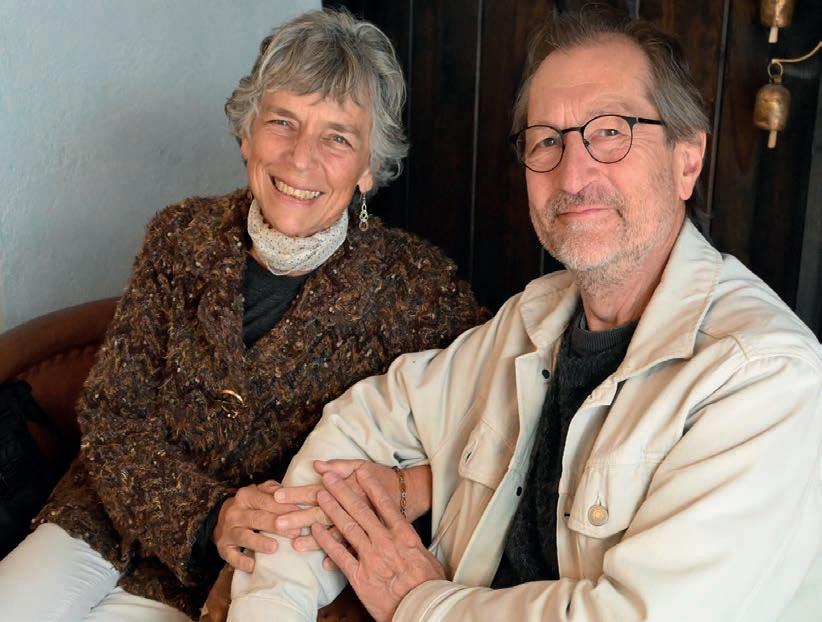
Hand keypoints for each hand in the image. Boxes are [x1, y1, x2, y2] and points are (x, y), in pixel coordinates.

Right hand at [212, 480, 301, 572]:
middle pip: (257, 518)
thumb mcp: (258, 492)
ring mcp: (228, 531)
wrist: (221, 518)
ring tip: (274, 547)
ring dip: (259, 542)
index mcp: (245, 496)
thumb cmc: (250, 505)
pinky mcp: (223, 547)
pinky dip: (241, 561)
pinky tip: (252, 566)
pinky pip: (231, 556)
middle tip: (295, 533)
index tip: (299, 514)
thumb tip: (282, 490)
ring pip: (244, 536)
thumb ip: (271, 489)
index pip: (266, 501)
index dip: (283, 507)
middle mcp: (235, 513)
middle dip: (276, 526)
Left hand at [274, 460, 431, 553]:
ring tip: (295, 545)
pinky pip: (357, 552)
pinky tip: (324, 564)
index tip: (278, 495)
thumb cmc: (386, 479)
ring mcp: (368, 528)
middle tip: (278, 522)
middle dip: (301, 518)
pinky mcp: (376, 540)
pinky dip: (341, 558)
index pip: (320, 491)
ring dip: (316, 540)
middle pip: (325, 515)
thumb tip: (317, 465)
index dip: (299, 493)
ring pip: (338, 536)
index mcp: (353, 488)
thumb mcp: (366, 466)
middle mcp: (359, 509)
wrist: (416, 495)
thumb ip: (341, 466)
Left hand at [311, 469, 444, 621]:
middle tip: (330, 478)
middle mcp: (385, 542)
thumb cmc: (429, 585)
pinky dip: (325, 541)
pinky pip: (339, 554)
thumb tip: (405, 533)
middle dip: (343, 491)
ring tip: (320, 495)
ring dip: (331, 509)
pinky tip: (315, 530)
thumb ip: (412, 542)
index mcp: (403, 535)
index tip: (361, 472)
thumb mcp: (426, 556)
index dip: (370, 486)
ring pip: (347, 527)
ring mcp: (371, 558)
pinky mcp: (359, 576)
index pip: (385, 504)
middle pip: (361, 510)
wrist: (423, 608)